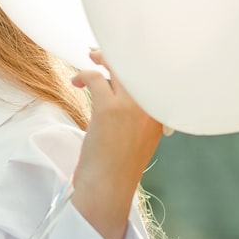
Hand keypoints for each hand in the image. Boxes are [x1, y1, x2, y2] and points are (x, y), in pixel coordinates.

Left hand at [70, 49, 162, 238]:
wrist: (108, 186)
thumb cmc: (119, 165)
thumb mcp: (141, 137)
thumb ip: (141, 115)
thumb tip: (125, 91)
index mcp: (161, 113)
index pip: (157, 76)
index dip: (141, 61)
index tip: (128, 55)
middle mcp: (150, 106)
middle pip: (138, 65)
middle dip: (120, 53)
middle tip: (102, 52)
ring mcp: (131, 106)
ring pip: (118, 66)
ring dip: (102, 57)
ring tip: (90, 58)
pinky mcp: (108, 109)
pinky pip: (95, 77)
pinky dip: (84, 75)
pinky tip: (77, 82)